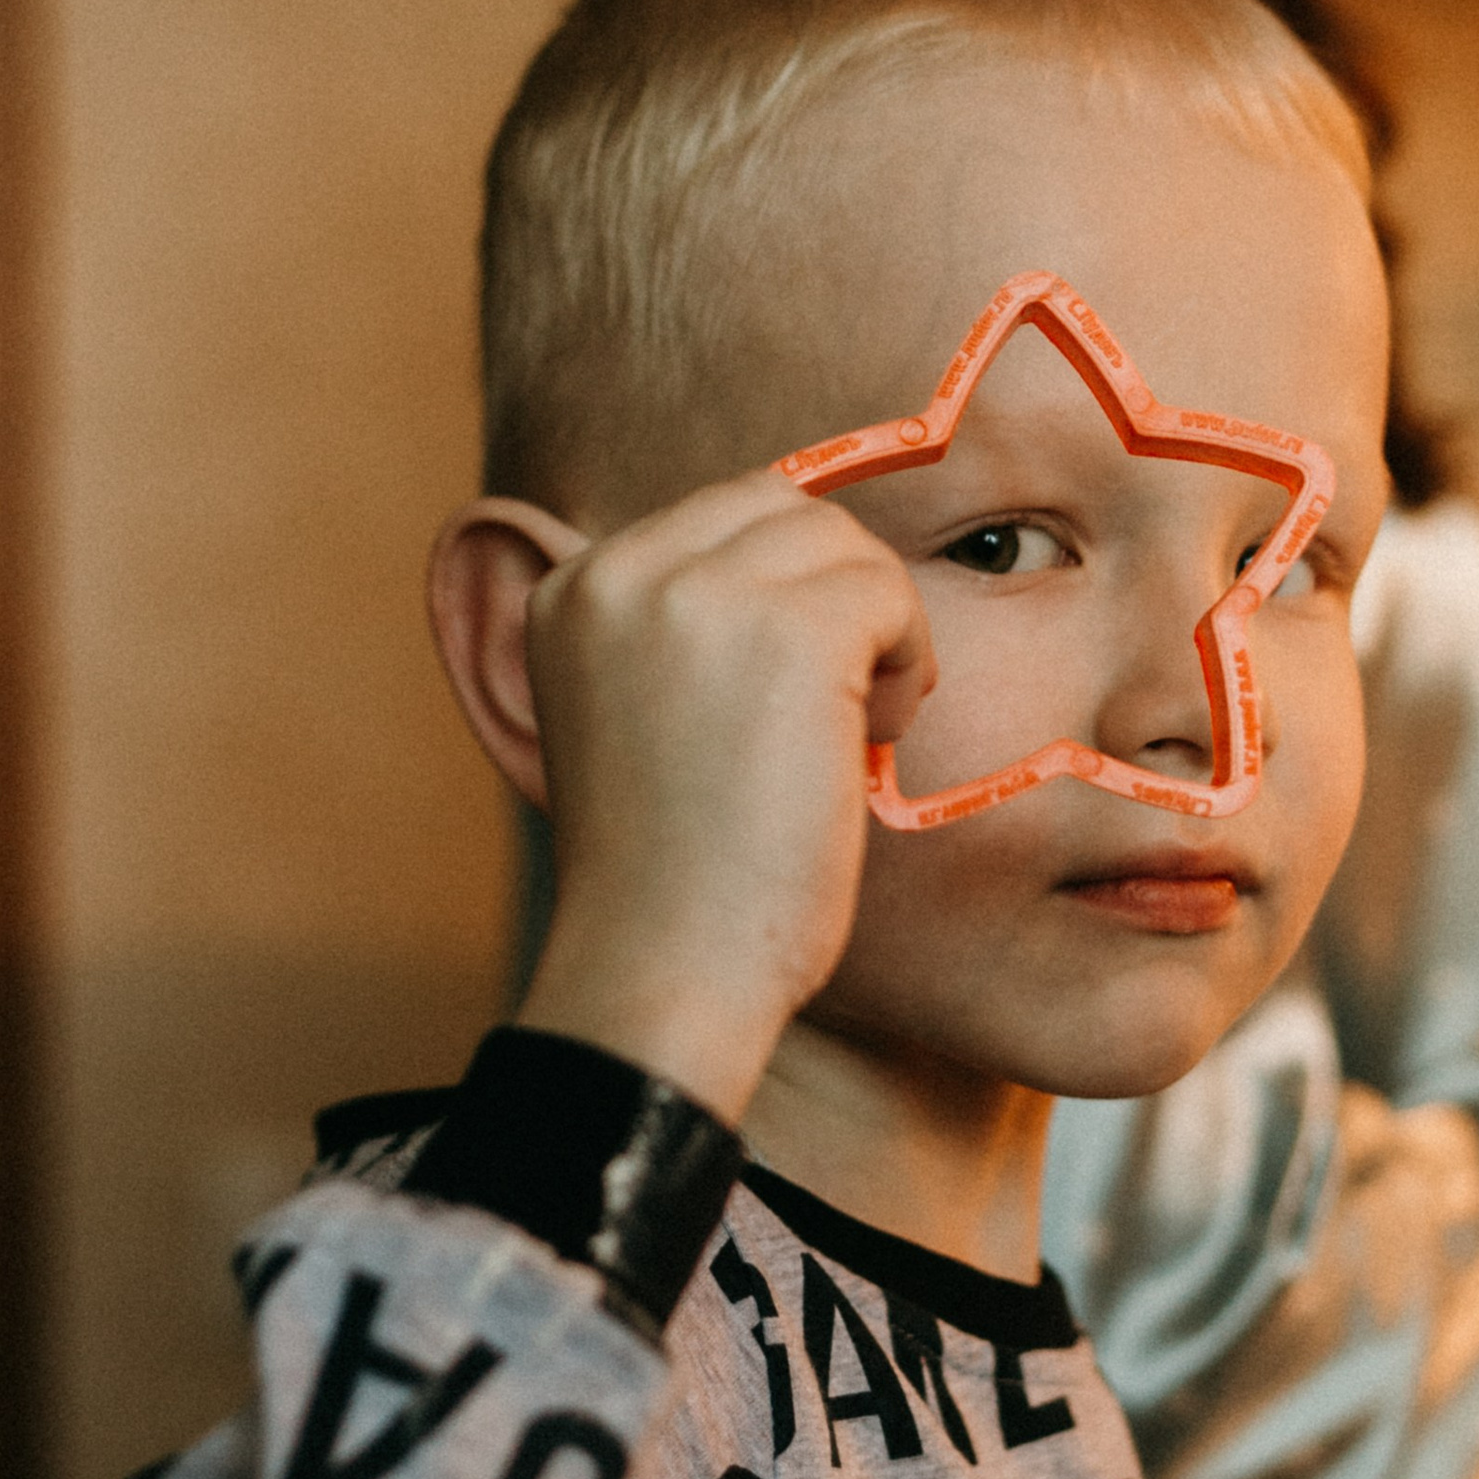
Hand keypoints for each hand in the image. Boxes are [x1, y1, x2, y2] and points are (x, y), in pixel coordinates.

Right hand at [427, 474, 933, 1119]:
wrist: (664, 969)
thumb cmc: (671, 876)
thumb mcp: (638, 717)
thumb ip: (684, 631)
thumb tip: (801, 556)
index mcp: (571, 590)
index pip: (718, 516)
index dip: (788, 588)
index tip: (796, 685)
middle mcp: (620, 571)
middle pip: (783, 510)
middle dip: (835, 593)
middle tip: (848, 699)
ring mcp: (700, 591)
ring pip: (842, 545)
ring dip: (878, 626)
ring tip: (863, 726)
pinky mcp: (788, 629)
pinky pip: (888, 593)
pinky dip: (907, 659)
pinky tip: (879, 736)